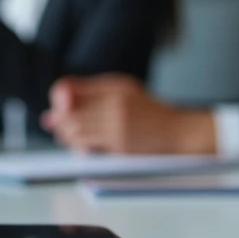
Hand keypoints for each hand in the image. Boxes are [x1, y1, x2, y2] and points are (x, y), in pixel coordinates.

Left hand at [41, 75, 217, 154]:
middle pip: (68, 113)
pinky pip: (88, 149)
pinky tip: (86, 148)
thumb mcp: (124, 91)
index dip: (57, 100)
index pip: (66, 89)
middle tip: (58, 126)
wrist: (181, 133)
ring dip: (66, 136)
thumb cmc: (151, 113)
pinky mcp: (122, 148)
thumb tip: (57, 99)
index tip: (58, 107)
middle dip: (58, 122)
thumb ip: (92, 91)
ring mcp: (118, 128)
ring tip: (72, 137)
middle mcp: (115, 105)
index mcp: (114, 88)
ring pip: (75, 132)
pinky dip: (80, 148)